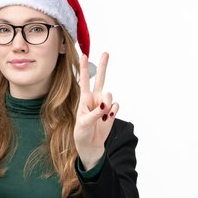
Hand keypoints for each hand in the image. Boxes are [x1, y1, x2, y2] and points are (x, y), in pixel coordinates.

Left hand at [74, 52, 118, 169]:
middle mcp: (95, 98)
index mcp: (84, 99)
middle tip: (106, 53)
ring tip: (102, 116)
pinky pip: (116, 105)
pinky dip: (113, 111)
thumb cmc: (82, 133)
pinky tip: (108, 117)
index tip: (84, 55)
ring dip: (107, 104)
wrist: (90, 145)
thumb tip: (105, 105)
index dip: (85, 68)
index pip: (85, 81)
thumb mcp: (83, 124)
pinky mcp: (111, 112)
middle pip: (101, 79)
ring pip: (109, 95)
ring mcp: (104, 104)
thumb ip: (94, 113)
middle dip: (103, 66)